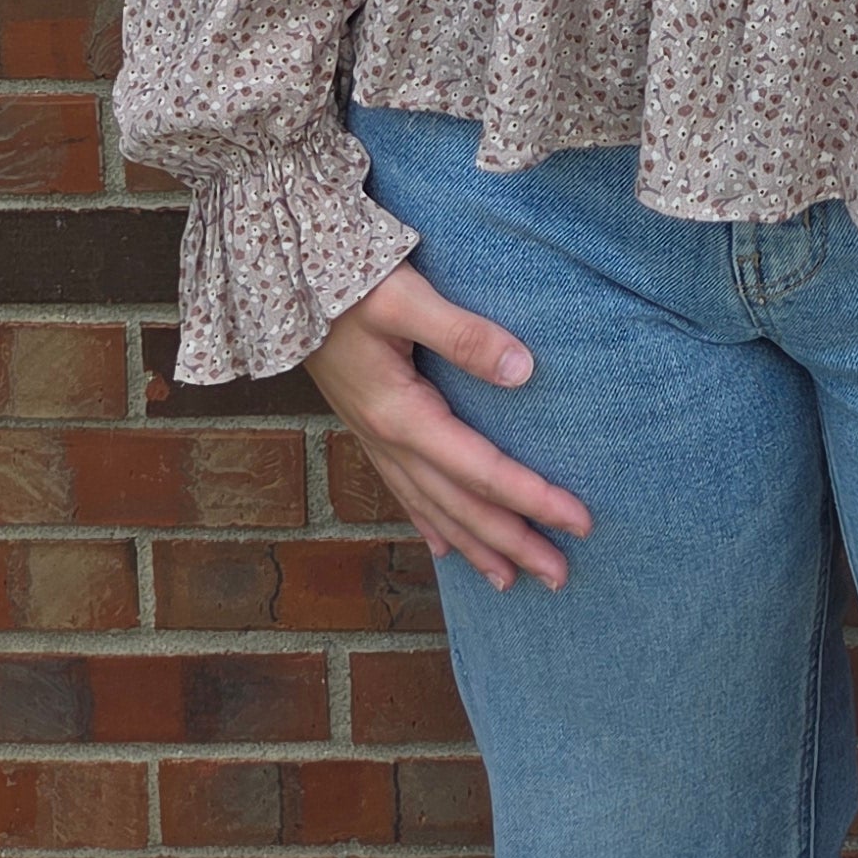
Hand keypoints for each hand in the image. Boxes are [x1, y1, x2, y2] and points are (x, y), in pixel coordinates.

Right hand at [302, 258, 591, 592]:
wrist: (277, 277)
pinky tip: (441, 545)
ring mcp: (374, 437)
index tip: (580, 521)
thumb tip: (523, 370)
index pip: (483, 470)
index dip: (533, 498)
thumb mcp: (406, 298)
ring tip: (509, 580)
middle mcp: (389, 439)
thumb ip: (463, 334)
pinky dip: (428, 522)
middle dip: (512, 542)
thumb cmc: (344, 281)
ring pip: (432, 507)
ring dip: (474, 545)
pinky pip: (403, 490)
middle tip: (560, 576)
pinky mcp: (367, 425)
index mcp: (403, 415)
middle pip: (461, 505)